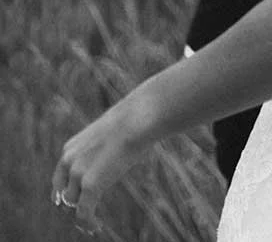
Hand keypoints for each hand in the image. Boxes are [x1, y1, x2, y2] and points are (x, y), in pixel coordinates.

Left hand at [51, 99, 148, 230]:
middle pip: (63, 194)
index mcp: (70, 148)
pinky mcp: (90, 186)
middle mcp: (68, 162)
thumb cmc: (131, 121)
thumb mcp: (108, 133)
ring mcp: (78, 174)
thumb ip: (102, 147)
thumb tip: (115, 151)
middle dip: (73, 207)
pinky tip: (97, 228)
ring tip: (92, 225)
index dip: (65, 193)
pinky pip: (84, 213)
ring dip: (81, 217)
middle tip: (85, 216)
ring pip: (73, 205)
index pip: (60, 179)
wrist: (137, 119)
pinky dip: (88, 223)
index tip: (75, 202)